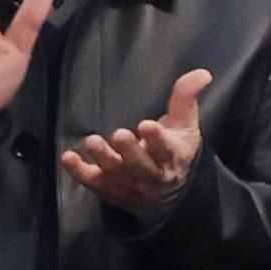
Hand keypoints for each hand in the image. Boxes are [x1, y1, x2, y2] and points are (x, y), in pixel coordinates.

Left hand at [57, 69, 211, 212]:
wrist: (166, 196)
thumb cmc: (174, 151)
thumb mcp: (185, 125)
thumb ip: (186, 98)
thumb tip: (202, 73)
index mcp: (172, 157)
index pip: (166, 149)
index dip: (157, 139)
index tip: (147, 125)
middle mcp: (151, 175)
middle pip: (141, 166)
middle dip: (130, 151)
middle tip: (119, 134)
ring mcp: (129, 185)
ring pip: (116, 174)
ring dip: (103, 158)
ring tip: (91, 141)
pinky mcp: (109, 190)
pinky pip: (93, 183)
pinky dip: (79, 172)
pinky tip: (68, 158)